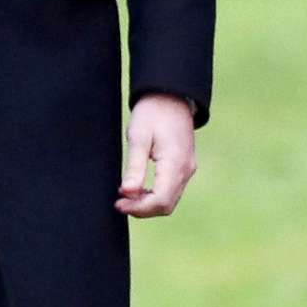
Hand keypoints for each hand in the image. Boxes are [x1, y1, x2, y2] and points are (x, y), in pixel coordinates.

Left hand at [117, 94, 197, 218]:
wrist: (170, 97)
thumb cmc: (152, 113)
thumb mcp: (138, 138)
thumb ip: (135, 167)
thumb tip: (128, 193)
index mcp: (175, 163)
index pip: (160, 200)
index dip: (138, 208)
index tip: (119, 203)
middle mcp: (186, 170)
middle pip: (166, 205)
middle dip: (142, 209)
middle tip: (120, 202)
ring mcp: (188, 169)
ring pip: (170, 200)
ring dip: (148, 204)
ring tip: (126, 196)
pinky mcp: (185, 167)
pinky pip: (172, 190)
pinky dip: (156, 196)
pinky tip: (139, 190)